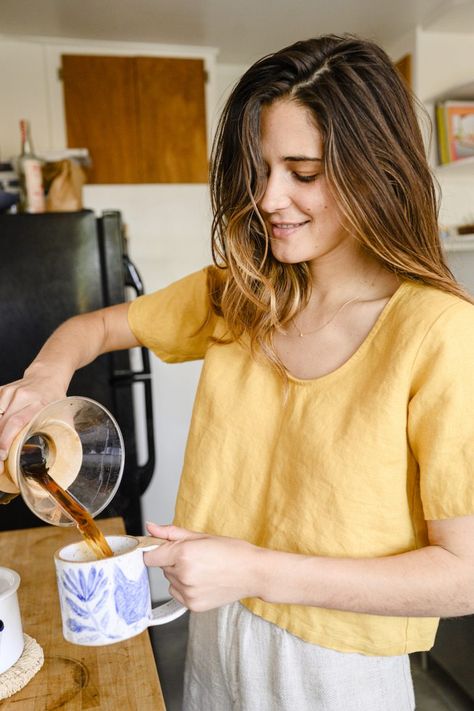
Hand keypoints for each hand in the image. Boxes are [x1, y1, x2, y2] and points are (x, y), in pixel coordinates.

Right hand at [0, 370, 66, 473]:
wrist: (47, 375)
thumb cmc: (55, 398)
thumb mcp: (63, 414)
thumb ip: (62, 433)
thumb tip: (65, 457)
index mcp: (38, 403)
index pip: (17, 421)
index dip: (7, 440)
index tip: (3, 456)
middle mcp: (21, 396)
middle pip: (2, 422)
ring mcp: (9, 392)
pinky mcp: (1, 391)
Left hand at [144, 522, 263, 611]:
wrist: (253, 573)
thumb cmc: (232, 551)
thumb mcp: (202, 536)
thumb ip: (172, 533)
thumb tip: (151, 528)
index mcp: (184, 554)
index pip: (150, 557)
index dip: (156, 551)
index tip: (164, 549)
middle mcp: (183, 575)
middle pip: (162, 568)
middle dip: (174, 561)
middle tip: (197, 557)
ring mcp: (188, 593)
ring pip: (170, 581)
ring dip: (180, 575)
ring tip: (203, 570)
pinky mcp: (193, 606)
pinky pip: (178, 594)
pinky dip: (185, 588)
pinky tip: (203, 581)